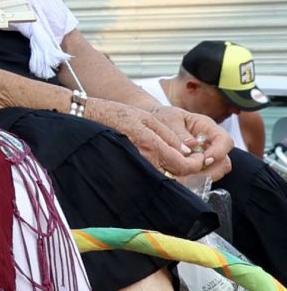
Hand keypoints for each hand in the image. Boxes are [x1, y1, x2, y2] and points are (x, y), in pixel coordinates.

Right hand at [88, 98, 217, 177]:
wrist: (90, 118)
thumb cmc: (117, 114)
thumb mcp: (148, 118)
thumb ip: (169, 135)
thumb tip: (187, 150)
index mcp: (151, 144)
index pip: (183, 165)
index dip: (196, 164)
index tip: (200, 159)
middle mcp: (144, 158)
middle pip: (175, 175)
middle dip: (187, 169)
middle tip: (193, 160)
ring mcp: (136, 165)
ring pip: (164, 176)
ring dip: (175, 171)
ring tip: (179, 161)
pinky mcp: (130, 168)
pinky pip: (151, 174)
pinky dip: (161, 172)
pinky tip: (162, 163)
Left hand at [150, 105, 235, 179]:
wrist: (152, 123)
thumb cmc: (162, 118)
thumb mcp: (168, 120)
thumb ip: (179, 133)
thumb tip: (192, 146)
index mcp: (206, 127)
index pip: (225, 141)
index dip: (219, 152)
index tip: (205, 160)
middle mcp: (210, 142)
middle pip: (224, 162)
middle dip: (211, 170)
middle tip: (192, 173)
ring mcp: (205, 155)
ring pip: (215, 172)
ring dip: (202, 177)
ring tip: (184, 176)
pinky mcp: (197, 166)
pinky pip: (202, 177)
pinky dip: (194, 180)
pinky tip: (180, 177)